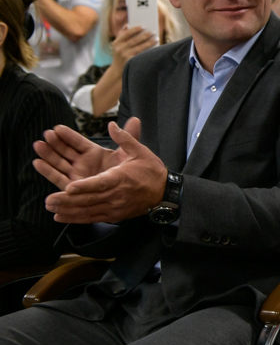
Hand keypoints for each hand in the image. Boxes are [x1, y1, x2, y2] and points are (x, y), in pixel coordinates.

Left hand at [34, 118, 167, 223]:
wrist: (165, 193)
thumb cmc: (151, 171)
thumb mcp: (141, 151)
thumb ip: (125, 138)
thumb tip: (111, 125)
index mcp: (121, 178)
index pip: (101, 183)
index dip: (85, 186)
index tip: (69, 187)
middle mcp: (117, 195)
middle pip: (90, 200)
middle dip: (68, 201)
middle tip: (49, 200)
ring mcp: (115, 207)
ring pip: (88, 211)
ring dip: (68, 211)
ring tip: (51, 209)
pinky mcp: (114, 216)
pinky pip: (92, 218)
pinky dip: (76, 219)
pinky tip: (61, 217)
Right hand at [110, 25, 156, 68]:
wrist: (117, 71)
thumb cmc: (120, 55)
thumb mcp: (117, 45)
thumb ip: (121, 35)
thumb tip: (127, 25)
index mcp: (116, 42)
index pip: (126, 33)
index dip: (135, 29)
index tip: (144, 26)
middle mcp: (119, 49)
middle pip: (134, 40)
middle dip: (145, 35)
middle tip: (153, 32)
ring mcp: (125, 56)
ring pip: (140, 47)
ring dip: (149, 42)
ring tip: (156, 38)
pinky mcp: (130, 62)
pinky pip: (141, 55)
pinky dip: (148, 51)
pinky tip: (155, 48)